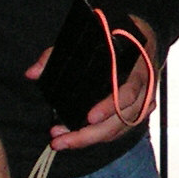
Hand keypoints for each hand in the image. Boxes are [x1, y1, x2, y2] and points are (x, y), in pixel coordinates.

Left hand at [25, 16, 158, 150]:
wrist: (146, 36)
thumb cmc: (115, 37)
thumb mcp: (88, 38)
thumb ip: (57, 55)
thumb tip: (32, 73)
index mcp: (136, 66)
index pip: (127, 91)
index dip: (110, 107)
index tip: (89, 117)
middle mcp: (145, 87)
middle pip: (122, 120)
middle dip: (90, 134)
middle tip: (61, 140)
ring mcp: (145, 101)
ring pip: (121, 129)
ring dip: (92, 139)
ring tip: (63, 141)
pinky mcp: (141, 111)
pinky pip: (123, 130)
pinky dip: (102, 137)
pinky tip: (80, 139)